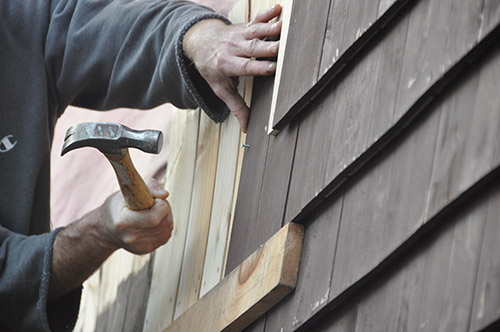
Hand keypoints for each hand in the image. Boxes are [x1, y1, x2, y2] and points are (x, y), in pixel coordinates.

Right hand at [100, 178, 173, 254]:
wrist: (105, 229)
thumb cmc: (117, 206)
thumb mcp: (127, 189)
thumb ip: (148, 186)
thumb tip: (165, 194)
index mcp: (123, 222)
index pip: (153, 218)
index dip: (161, 205)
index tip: (155, 199)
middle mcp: (131, 238)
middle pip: (164, 223)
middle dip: (165, 209)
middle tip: (154, 204)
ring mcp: (139, 246)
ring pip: (167, 230)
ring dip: (166, 217)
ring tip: (152, 212)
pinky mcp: (146, 250)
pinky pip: (165, 236)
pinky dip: (163, 226)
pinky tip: (152, 222)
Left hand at [183, 4, 282, 131]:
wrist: (200, 42)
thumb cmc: (212, 67)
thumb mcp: (220, 88)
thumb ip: (236, 106)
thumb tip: (247, 127)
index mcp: (228, 64)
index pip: (245, 67)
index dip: (259, 67)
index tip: (274, 68)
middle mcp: (233, 48)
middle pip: (253, 48)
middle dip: (268, 47)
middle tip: (283, 48)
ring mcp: (240, 35)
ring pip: (256, 32)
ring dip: (271, 29)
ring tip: (286, 28)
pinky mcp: (245, 26)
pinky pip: (256, 19)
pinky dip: (267, 13)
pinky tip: (279, 9)